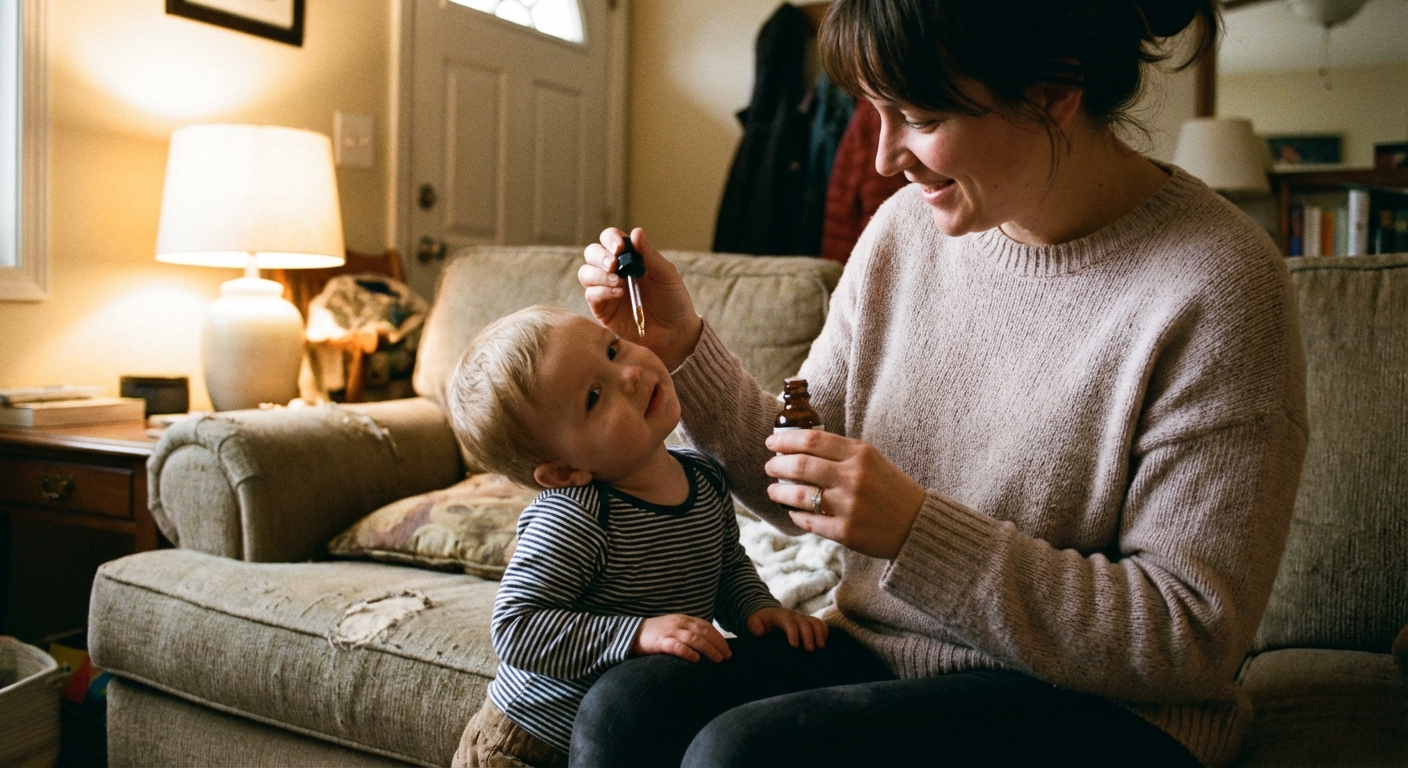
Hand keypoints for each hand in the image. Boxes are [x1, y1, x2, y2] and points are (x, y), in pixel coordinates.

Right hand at [580, 228, 703, 369]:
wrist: (675, 334)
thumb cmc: (673, 301)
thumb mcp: (666, 274)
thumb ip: (649, 255)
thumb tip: (636, 231)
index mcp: (629, 258)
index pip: (610, 239)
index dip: (611, 239)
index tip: (620, 248)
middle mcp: (614, 272)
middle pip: (592, 253)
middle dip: (600, 256)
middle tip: (614, 264)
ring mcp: (605, 290)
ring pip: (586, 273)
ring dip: (599, 274)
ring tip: (619, 283)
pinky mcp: (602, 310)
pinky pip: (591, 295)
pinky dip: (601, 291)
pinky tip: (618, 294)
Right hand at [632, 614, 731, 662]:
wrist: (630, 633)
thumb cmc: (656, 634)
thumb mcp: (674, 628)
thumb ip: (688, 633)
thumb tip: (707, 646)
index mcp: (683, 619)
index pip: (706, 626)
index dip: (719, 637)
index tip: (728, 649)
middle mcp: (679, 623)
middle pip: (703, 632)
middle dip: (718, 644)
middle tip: (728, 657)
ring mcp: (670, 632)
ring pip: (694, 638)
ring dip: (709, 649)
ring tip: (718, 660)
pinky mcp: (660, 642)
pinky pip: (676, 646)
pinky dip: (688, 652)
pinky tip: (696, 660)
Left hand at [746, 606, 828, 650]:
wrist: (767, 613)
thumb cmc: (760, 621)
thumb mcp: (753, 622)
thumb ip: (754, 626)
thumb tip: (760, 632)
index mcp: (781, 616)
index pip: (789, 622)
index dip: (793, 633)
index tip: (794, 646)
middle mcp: (794, 616)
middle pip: (804, 623)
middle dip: (808, 636)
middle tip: (810, 650)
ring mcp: (802, 618)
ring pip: (815, 622)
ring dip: (819, 634)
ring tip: (821, 647)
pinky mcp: (808, 623)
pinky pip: (819, 624)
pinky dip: (824, 632)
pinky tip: (824, 643)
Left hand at [765, 429, 926, 559]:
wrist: (918, 524)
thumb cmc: (891, 489)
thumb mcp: (872, 460)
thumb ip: (840, 453)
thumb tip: (798, 448)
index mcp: (861, 454)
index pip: (812, 439)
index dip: (786, 440)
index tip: (772, 442)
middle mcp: (854, 477)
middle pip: (800, 465)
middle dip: (777, 464)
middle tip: (769, 466)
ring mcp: (849, 506)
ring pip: (798, 495)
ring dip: (778, 491)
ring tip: (773, 490)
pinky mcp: (846, 532)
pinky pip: (808, 521)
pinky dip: (795, 515)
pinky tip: (792, 511)